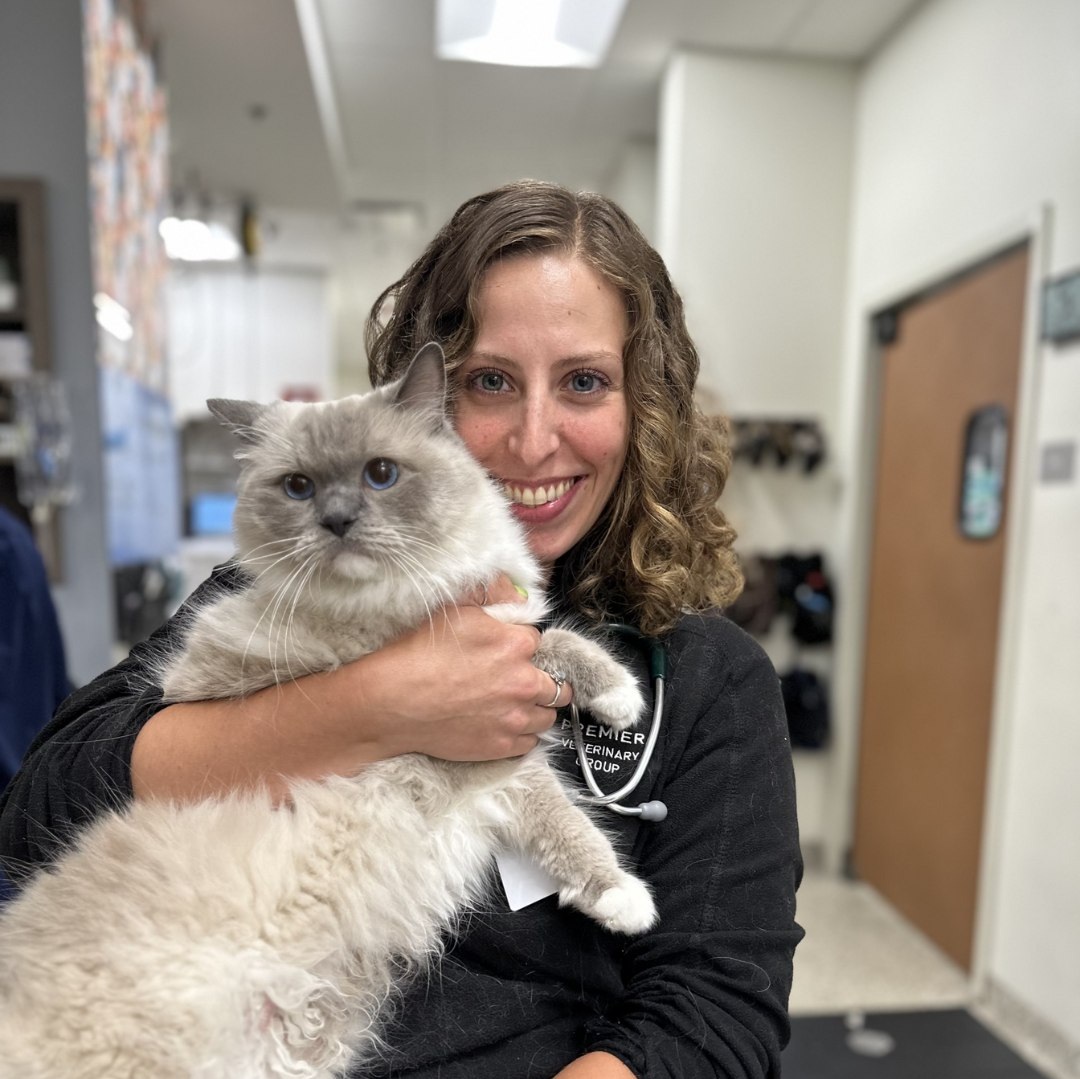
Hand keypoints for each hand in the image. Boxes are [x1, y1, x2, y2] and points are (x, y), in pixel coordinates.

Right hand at [350, 576, 570, 761]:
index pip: (539, 642)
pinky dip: (523, 734)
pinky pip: (530, 741)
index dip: (523, 646)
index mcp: (515, 645)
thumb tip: (517, 599)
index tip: (511, 651)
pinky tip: (504, 724)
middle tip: (524, 681)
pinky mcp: (502, 746)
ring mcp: (514, 718)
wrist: (393, 702)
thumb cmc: (418, 654)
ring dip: (538, 709)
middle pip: (557, 685)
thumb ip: (494, 602)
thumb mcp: (456, 611)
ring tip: (516, 705)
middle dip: (545, 680)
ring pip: (549, 716)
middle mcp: (523, 682)